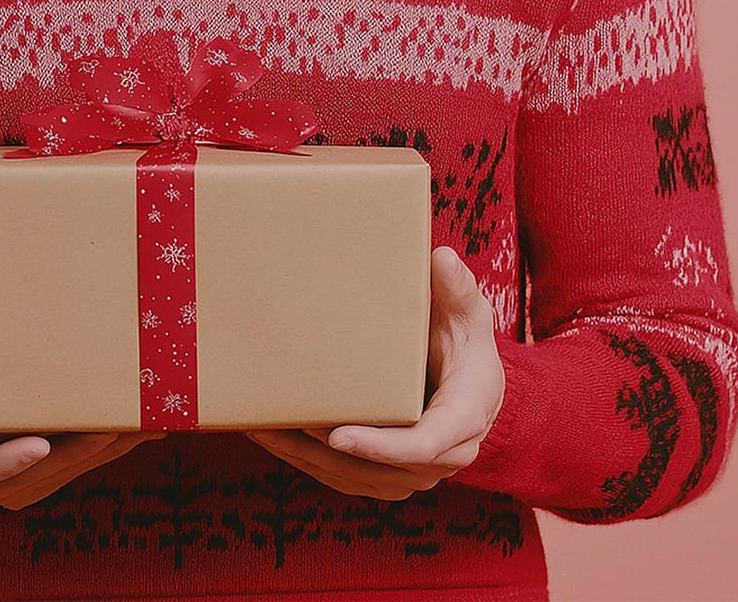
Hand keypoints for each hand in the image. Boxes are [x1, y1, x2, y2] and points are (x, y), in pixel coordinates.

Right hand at [0, 275, 162, 509]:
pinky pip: (64, 472)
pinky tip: (134, 430)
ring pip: (54, 478)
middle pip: (28, 479)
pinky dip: (98, 453)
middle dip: (73, 453)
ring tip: (143, 426)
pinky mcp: (24, 482)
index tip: (38, 444)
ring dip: (99, 455)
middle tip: (114, 425)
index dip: (5, 462)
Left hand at [247, 245, 504, 500]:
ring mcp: (418, 472)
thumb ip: (457, 288)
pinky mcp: (394, 475)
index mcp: (464, 418)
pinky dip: (311, 463)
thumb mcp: (466, 312)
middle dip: (329, 449)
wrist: (473, 379)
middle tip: (285, 420)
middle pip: (382, 467)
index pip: (424, 444)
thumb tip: (442, 258)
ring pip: (359, 478)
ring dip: (310, 459)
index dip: (381, 446)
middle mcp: (445, 456)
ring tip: (265, 429)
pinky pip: (350, 479)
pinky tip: (276, 439)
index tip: (338, 436)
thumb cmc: (465, 340)